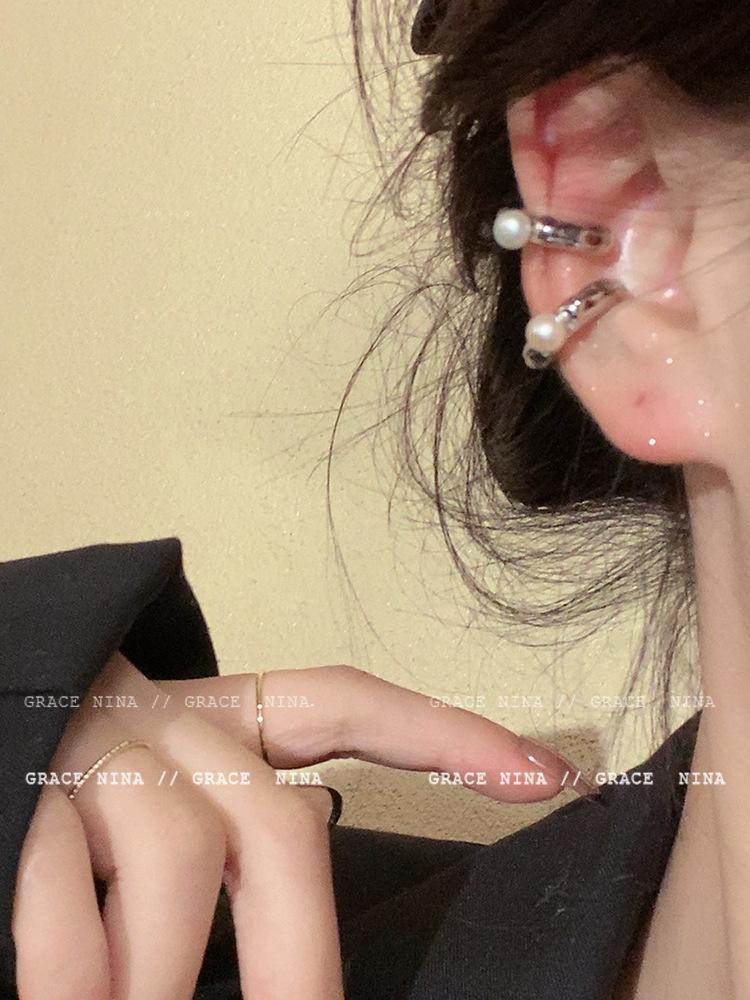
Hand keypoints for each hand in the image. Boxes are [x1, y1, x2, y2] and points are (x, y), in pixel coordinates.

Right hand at [13, 654, 589, 999]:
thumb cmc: (95, 778)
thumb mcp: (181, 782)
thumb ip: (242, 832)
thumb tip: (302, 911)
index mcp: (228, 712)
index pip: (348, 703)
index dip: (446, 736)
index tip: (547, 776)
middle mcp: (177, 722)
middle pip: (276, 827)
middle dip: (302, 959)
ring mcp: (101, 753)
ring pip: (179, 860)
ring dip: (169, 975)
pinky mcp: (25, 792)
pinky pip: (62, 895)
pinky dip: (79, 975)